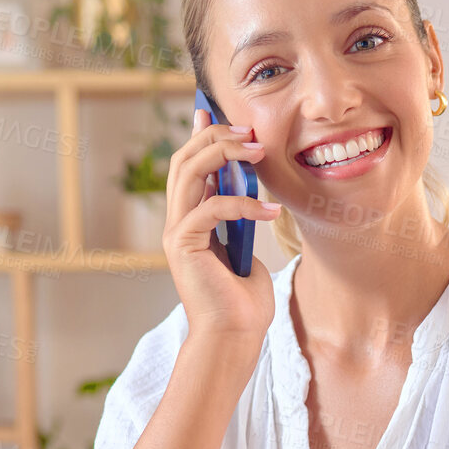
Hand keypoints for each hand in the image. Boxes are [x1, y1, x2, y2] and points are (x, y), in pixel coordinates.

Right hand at [164, 105, 281, 349]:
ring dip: (224, 153)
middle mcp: (178, 221)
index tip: (220, 112)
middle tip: (250, 131)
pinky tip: (270, 211)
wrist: (235, 335)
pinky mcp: (184, 245)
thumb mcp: (245, 245)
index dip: (201, 133)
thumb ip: (240, 215)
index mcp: (190, 218)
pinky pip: (211, 207)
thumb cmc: (243, 299)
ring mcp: (177, 232)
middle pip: (184, 158)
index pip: (188, 163)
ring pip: (189, 171)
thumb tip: (251, 189)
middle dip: (216, 136)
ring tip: (258, 151)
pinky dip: (243, 203)